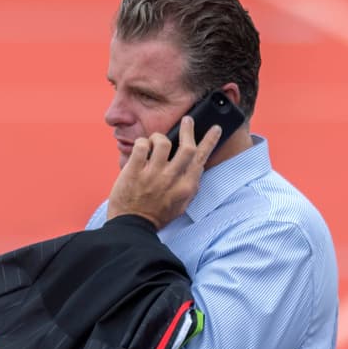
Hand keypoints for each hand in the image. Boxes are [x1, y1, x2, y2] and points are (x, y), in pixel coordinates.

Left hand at [106, 116, 221, 226]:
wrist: (132, 228)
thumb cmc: (156, 216)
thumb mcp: (181, 205)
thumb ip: (189, 186)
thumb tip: (196, 167)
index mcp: (186, 187)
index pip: (201, 158)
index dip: (210, 141)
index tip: (215, 128)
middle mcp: (172, 179)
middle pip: (186, 147)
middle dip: (188, 129)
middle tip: (187, 120)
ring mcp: (152, 175)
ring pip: (162, 142)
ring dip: (159, 137)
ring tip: (155, 140)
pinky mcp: (134, 172)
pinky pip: (141, 146)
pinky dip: (141, 142)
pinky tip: (141, 147)